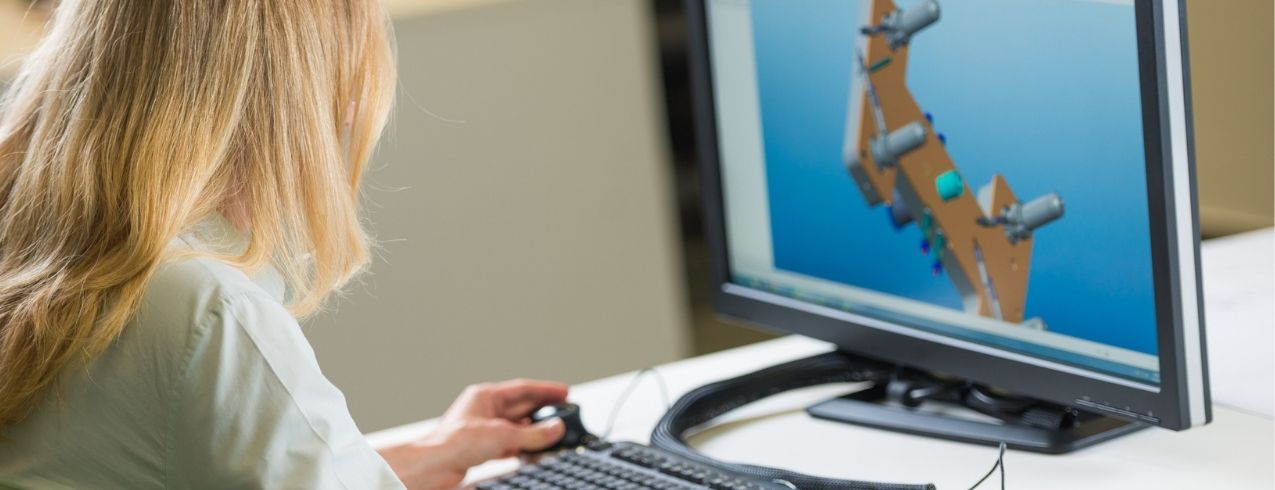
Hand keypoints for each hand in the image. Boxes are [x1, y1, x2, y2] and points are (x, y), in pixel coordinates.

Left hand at [377, 379, 568, 488]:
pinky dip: (523, 447)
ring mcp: (482, 430)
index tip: (563, 392)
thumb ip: (533, 433)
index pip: (522, 388)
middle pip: (520, 408)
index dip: (546, 390)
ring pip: (515, 428)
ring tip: (553, 435)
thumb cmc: (454, 442)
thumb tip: (555, 428)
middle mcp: (483, 411)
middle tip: (564, 414)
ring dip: (534, 432)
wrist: (434, 467)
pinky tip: (533, 451)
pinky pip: (508, 444)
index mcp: (485, 396)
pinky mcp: (480, 448)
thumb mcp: (502, 434)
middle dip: (543, 412)